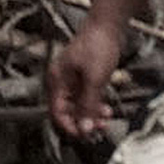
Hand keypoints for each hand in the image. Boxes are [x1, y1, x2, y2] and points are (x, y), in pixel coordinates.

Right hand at [47, 17, 127, 139]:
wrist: (107, 27)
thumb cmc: (96, 45)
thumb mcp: (94, 79)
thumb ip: (88, 105)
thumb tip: (84, 127)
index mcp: (57, 81)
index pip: (56, 113)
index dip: (70, 127)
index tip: (84, 136)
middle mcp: (62, 82)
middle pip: (67, 112)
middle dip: (83, 122)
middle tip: (98, 129)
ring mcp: (73, 81)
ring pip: (78, 107)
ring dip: (91, 116)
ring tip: (105, 119)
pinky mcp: (84, 79)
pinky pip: (86, 100)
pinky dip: (95, 107)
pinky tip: (105, 110)